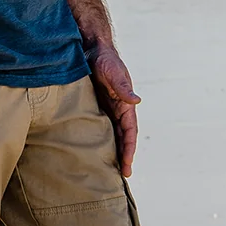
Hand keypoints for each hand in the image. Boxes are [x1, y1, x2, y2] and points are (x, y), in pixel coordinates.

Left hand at [87, 42, 139, 177]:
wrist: (89, 48)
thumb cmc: (103, 59)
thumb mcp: (113, 72)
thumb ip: (122, 87)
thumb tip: (137, 101)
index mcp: (125, 104)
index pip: (130, 131)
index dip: (130, 149)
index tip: (127, 165)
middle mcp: (118, 110)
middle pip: (123, 138)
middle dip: (124, 156)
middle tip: (122, 176)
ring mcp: (106, 110)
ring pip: (111, 135)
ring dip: (112, 152)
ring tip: (109, 171)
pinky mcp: (93, 108)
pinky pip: (97, 128)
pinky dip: (98, 141)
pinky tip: (92, 152)